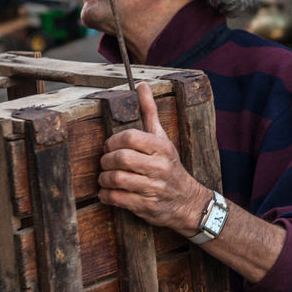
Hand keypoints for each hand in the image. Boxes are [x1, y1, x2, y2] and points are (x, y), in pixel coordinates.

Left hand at [98, 82, 205, 235]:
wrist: (188, 202)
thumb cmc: (169, 166)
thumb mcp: (162, 138)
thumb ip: (150, 112)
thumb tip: (142, 84)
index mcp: (161, 148)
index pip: (131, 137)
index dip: (113, 141)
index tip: (110, 146)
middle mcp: (159, 167)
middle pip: (121, 159)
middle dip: (106, 161)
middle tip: (104, 163)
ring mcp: (153, 188)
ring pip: (117, 179)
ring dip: (104, 179)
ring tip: (104, 178)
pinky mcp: (146, 206)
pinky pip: (118, 199)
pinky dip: (106, 195)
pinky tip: (107, 192)